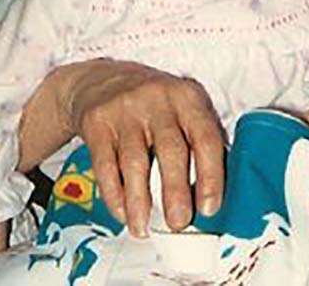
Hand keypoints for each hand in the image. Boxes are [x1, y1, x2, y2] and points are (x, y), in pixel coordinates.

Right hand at [63, 60, 224, 236]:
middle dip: (176, 192)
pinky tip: (123, 213)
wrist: (102, 80)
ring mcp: (126, 110)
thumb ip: (197, 140)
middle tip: (179, 223)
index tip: (209, 207)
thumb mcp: (183, 107)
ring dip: (140, 201)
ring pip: (135, 162)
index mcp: (189, 98)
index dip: (211, 175)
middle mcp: (159, 100)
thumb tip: (209, 192)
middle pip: (171, 150)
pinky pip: (105, 166)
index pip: (206, 138)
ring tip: (143, 228)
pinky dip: (115, 195)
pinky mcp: (97, 123)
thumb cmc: (154, 104)